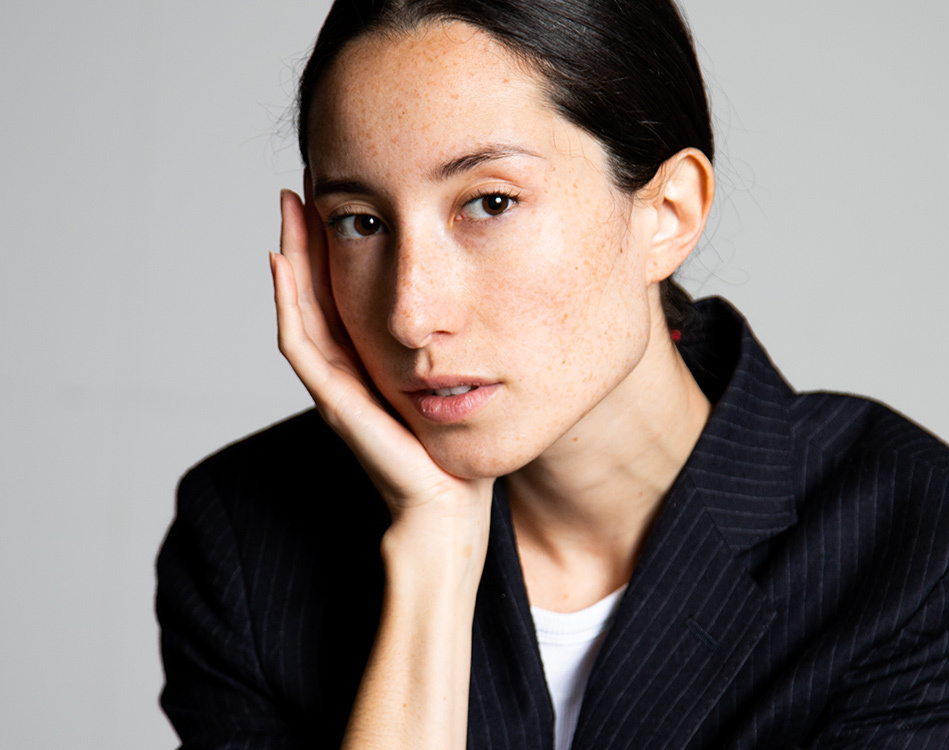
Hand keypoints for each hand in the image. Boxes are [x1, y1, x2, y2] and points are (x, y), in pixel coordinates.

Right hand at [271, 188, 494, 538]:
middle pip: (313, 292)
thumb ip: (456, 346)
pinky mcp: (337, 403)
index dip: (333, 245)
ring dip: (292, 256)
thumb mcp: (459, 380)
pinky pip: (303, 344)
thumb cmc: (458, 450)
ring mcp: (336, 386)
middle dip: (306, 238)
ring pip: (300, 309)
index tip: (338, 196)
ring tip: (290, 207)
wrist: (450, 508)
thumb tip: (485, 302)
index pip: (342, 291)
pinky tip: (285, 261)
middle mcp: (346, 370)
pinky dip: (290, 302)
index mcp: (369, 362)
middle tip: (301, 184)